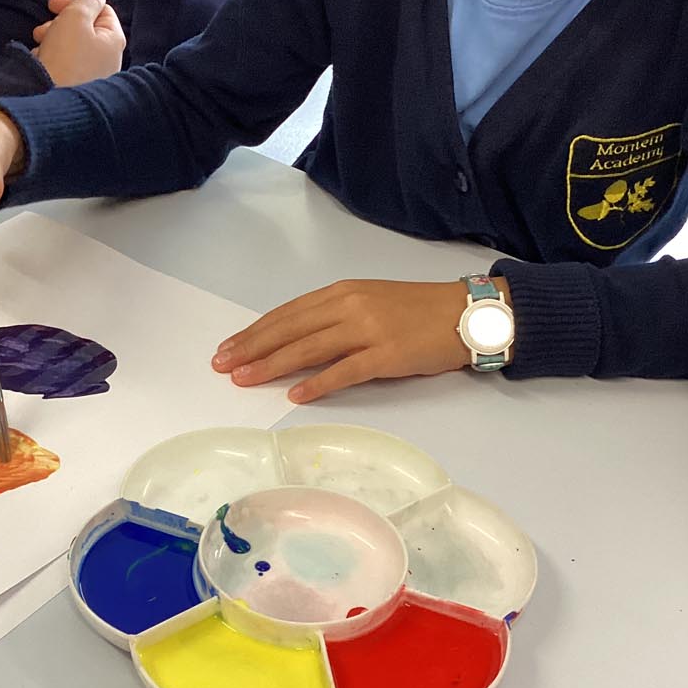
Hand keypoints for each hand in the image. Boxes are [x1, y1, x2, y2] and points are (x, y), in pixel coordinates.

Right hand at [30, 0, 124, 85]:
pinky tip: (41, 62)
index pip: (101, 9)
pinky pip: (67, 66)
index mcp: (114, 41)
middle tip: (42, 28)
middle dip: (61, 23)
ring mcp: (96, 77)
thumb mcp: (75, 17)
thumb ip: (87, 1)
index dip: (76, 1)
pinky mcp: (79, 89)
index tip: (51, 4)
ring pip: (74, 47)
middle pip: (86, 29)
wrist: (51, 101)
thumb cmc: (65, 57)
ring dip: (54, 39)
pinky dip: (53, 58)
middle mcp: (110, 61)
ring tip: (39, 45)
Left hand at [211, 279, 497, 402]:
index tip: (228, 347)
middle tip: (222, 365)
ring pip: (309, 348)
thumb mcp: (369, 303)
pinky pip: (344, 371)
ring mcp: (368, 329)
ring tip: (245, 379)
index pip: (287, 313)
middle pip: (290, 329)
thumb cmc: (417, 311)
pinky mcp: (387, 355)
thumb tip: (295, 341)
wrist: (466, 313)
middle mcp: (349, 306)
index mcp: (341, 292)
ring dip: (272, 365)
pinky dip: (317, 383)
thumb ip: (334, 318)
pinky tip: (295, 395)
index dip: (255, 331)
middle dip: (252, 348)